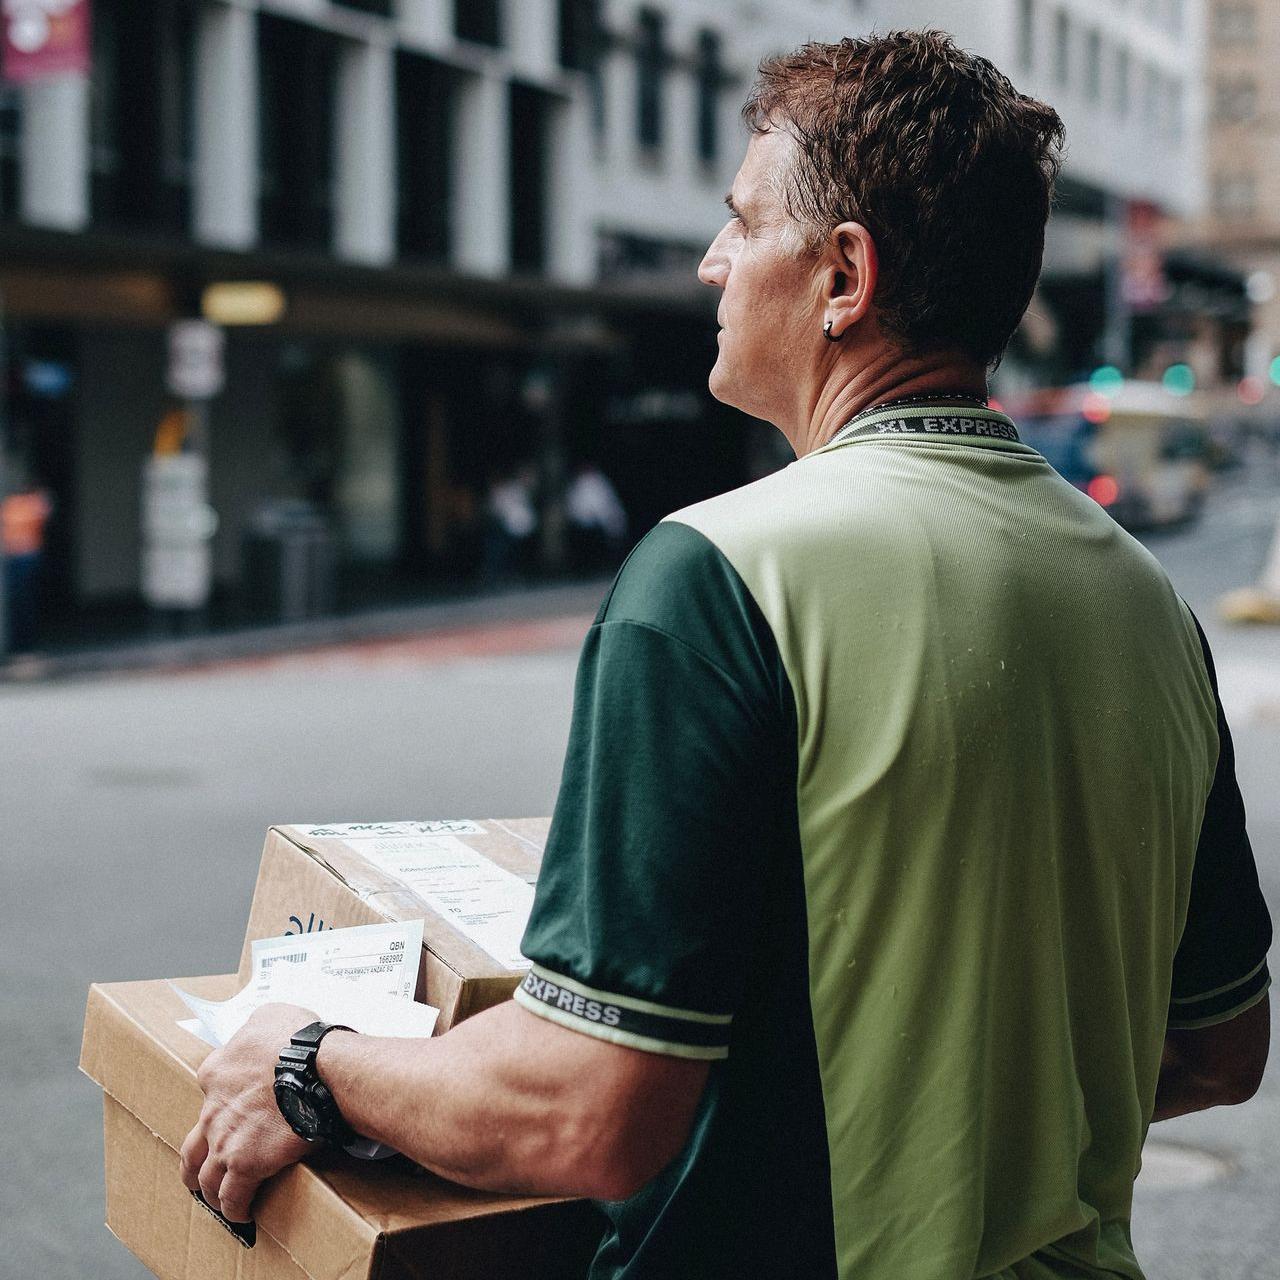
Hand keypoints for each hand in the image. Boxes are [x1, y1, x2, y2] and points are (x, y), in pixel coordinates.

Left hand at [179, 1003, 317, 1221]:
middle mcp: (213, 1108)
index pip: (208, 1091)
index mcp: (216, 1071)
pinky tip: (242, 1214)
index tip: (231, 1110)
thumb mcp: (270, 1015)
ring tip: (219, 1200)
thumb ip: (256, 1025)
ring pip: (205, 1176)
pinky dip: (235, 1208)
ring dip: (209, 1190)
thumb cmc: (298, 1039)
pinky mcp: (245, 1164)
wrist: (314, 1067)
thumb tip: (260, 1030)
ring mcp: (225, 1140)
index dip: (219, 1102)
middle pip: (194, 1144)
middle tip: (204, 1170)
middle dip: (196, 1161)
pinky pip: (233, 1197)